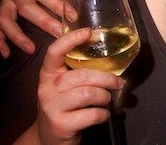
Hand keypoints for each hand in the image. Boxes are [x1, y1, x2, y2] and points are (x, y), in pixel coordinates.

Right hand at [22, 28, 124, 143]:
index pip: (54, 52)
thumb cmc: (63, 106)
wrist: (48, 138)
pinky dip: (103, 114)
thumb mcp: (64, 86)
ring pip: (88, 93)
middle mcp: (46, 88)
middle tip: (119, 83)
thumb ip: (79, 71)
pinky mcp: (61, 124)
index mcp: (48, 74)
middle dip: (107, 78)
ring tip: (106, 100)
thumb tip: (112, 56)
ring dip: (105, 96)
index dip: (70, 40)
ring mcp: (52, 107)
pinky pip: (91, 114)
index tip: (87, 32)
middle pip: (82, 75)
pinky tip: (102, 114)